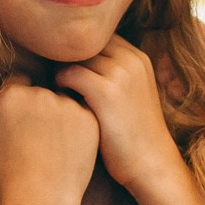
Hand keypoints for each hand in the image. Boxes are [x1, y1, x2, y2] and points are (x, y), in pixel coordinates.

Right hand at [0, 73, 98, 204]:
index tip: (22, 117)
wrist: (41, 200)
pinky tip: (69, 148)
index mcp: (12, 96)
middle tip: (38, 135)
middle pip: (42, 90)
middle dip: (39, 106)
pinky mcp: (89, 120)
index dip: (18, 99)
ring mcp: (67, 105)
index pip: (17, 82)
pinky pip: (83, 114)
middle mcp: (41, 94)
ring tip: (54, 145)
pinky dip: (78, 126)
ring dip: (60, 115)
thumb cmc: (6, 176)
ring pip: (64, 101)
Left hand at [57, 37, 190, 196]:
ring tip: (56, 93)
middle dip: (66, 59)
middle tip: (51, 80)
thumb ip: (110, 75)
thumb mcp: (130, 96)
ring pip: (74, 57)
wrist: (152, 167)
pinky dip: (59, 86)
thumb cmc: (133, 138)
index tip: (63, 70)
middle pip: (84, 43)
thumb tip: (73, 64)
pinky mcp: (107, 92)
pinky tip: (60, 104)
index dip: (77, 52)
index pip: (96, 38)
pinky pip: (69, 74)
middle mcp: (131, 59)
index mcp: (138, 58)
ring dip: (59, 72)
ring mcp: (121, 73)